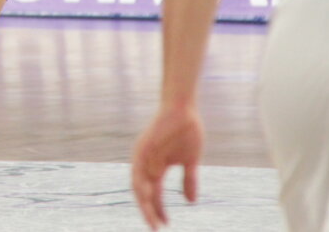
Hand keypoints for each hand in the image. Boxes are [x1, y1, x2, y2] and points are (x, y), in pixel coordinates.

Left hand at [132, 102, 202, 228]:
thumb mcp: (190, 161)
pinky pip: (140, 166)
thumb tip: (191, 203)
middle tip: (154, 228)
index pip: (154, 195)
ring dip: (143, 200)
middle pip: (142, 192)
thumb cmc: (186, 131)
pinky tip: (148, 191)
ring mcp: (143, 155)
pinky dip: (142, 179)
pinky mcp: (144, 145)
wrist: (183, 108)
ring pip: (138, 182)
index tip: (165, 225)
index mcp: (156, 169)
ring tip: (150, 216)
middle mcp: (146, 163)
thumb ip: (189, 180)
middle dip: (148, 211)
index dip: (158, 210)